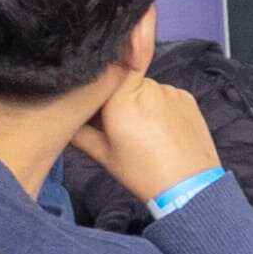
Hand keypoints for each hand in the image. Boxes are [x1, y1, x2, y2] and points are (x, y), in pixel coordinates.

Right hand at [89, 68, 222, 201]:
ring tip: (146, 132)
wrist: (188, 186)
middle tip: (120, 126)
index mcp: (122, 100)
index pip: (108, 68)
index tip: (100, 96)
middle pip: (125, 81)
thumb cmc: (144, 173)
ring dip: (141, 102)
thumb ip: (78, 131)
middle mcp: (149, 88)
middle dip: (119, 98)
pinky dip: (161, 107)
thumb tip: (63, 118)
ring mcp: (171, 91)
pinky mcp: (188, 97)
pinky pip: (166, 95)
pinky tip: (162, 130)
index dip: (102, 77)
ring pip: (147, 89)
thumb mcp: (103, 155)